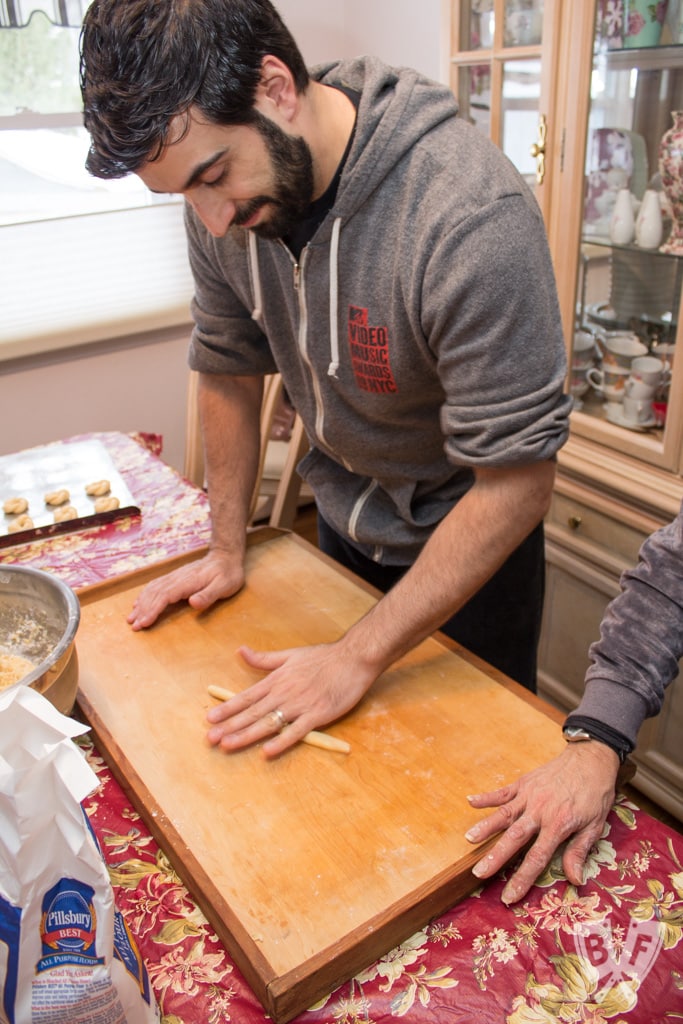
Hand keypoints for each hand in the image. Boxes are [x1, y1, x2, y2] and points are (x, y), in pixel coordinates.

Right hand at [127, 548, 244, 628]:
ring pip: (153, 589)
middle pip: (155, 594)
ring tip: (131, 617)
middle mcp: (177, 578)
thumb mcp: (224, 586)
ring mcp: (175, 576)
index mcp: (187, 582)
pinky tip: (139, 602)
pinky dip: (145, 595)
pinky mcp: (175, 577)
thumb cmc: (227, 574)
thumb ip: (208, 595)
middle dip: (143, 610)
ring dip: (141, 603)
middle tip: (133, 626)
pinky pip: (156, 585)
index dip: (153, 610)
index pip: (165, 596)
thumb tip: (192, 603)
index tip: (144, 622)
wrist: (226, 557)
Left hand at [206, 641, 374, 756]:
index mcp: (277, 679)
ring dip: (246, 735)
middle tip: (209, 738)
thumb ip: (264, 659)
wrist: (353, 658)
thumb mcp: (290, 655)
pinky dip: (281, 741)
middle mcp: (285, 692)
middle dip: (229, 726)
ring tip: (227, 745)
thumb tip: (241, 651)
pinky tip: (266, 751)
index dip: (228, 708)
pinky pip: (296, 731)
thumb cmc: (323, 657)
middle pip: (252, 712)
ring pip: (268, 722)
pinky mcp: (317, 715)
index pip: (247, 696)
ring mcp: (300, 705)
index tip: (210, 718)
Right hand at [464, 741, 619, 903]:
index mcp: (558, 824)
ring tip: (469, 839)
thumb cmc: (595, 794)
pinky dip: (487, 797)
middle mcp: (540, 811)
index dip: (522, 879)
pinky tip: (470, 801)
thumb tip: (574, 880)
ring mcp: (529, 795)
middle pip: (514, 838)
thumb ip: (579, 851)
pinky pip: (503, 791)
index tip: (508, 896)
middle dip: (495, 857)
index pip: (537, 857)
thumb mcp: (595, 826)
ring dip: (486, 827)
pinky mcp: (524, 783)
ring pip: (504, 814)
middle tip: (478, 872)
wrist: (591, 759)